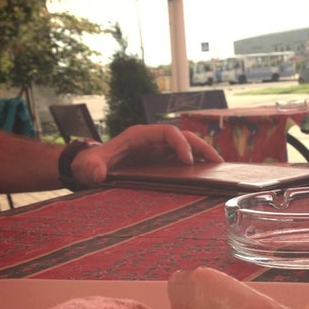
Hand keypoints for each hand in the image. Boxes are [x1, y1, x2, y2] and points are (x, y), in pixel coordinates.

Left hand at [71, 124, 223, 186]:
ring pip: (187, 148)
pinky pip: (183, 161)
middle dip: (201, 148)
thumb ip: (92, 168)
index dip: (179, 144)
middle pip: (183, 137)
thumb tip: (98, 174)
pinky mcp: (161, 163)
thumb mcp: (88, 166)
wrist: (89, 168)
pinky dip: (196, 166)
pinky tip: (208, 176)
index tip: (188, 161)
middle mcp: (153, 141)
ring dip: (203, 155)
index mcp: (139, 136)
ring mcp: (158, 152)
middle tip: (217, 163)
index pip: (167, 132)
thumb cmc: (89, 164)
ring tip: (220, 169)